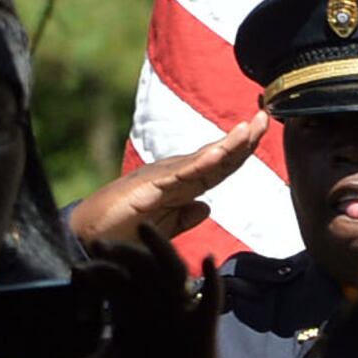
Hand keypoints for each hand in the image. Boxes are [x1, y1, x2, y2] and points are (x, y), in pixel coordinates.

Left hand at [63, 238, 229, 357]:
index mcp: (127, 312)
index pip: (111, 278)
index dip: (96, 269)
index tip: (78, 272)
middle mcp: (153, 305)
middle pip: (138, 266)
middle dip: (120, 252)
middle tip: (100, 246)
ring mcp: (179, 312)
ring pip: (171, 270)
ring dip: (160, 248)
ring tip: (145, 230)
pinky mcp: (202, 325)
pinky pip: (211, 297)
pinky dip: (212, 279)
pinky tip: (206, 260)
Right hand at [67, 117, 267, 249]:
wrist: (91, 239)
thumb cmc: (126, 231)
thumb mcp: (165, 226)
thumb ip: (185, 216)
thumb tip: (207, 207)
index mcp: (182, 184)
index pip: (219, 165)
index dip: (242, 150)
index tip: (262, 131)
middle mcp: (175, 175)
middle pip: (216, 156)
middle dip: (243, 139)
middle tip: (265, 118)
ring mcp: (163, 178)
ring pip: (202, 160)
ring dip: (228, 145)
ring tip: (250, 129)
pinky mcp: (149, 187)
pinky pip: (180, 175)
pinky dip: (201, 164)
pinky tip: (219, 154)